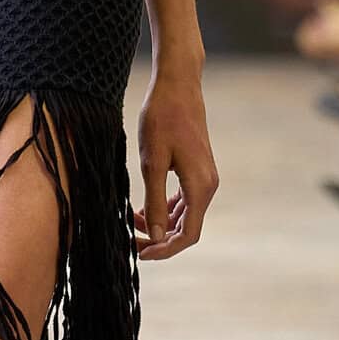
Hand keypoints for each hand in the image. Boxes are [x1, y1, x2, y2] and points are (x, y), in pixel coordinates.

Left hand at [135, 62, 216, 260]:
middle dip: (160, 238)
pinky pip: (184, 200)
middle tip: (131, 239)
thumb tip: (156, 235)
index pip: (188, 234)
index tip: (140, 254)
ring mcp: (204, 178)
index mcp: (200, 187)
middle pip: (187, 228)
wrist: (178, 86)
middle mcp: (207, 186)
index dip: (165, 249)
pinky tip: (145, 207)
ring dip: (161, 224)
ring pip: (184, 215)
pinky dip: (165, 208)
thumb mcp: (152, 162)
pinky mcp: (197, 170)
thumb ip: (155, 201)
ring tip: (132, 222)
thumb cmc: (162, 118)